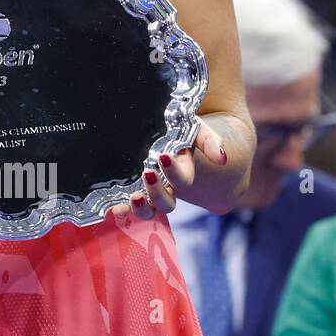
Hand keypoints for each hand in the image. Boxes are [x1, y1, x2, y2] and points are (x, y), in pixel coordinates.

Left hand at [111, 117, 227, 221]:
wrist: (158, 124)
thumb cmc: (177, 127)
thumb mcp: (193, 127)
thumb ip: (208, 139)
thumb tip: (221, 158)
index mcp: (181, 171)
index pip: (182, 179)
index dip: (175, 173)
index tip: (163, 156)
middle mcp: (166, 186)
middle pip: (167, 203)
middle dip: (158, 193)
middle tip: (147, 173)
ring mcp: (147, 191)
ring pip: (149, 210)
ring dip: (141, 209)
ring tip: (134, 197)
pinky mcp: (128, 190)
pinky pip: (126, 207)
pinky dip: (121, 210)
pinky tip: (114, 208)